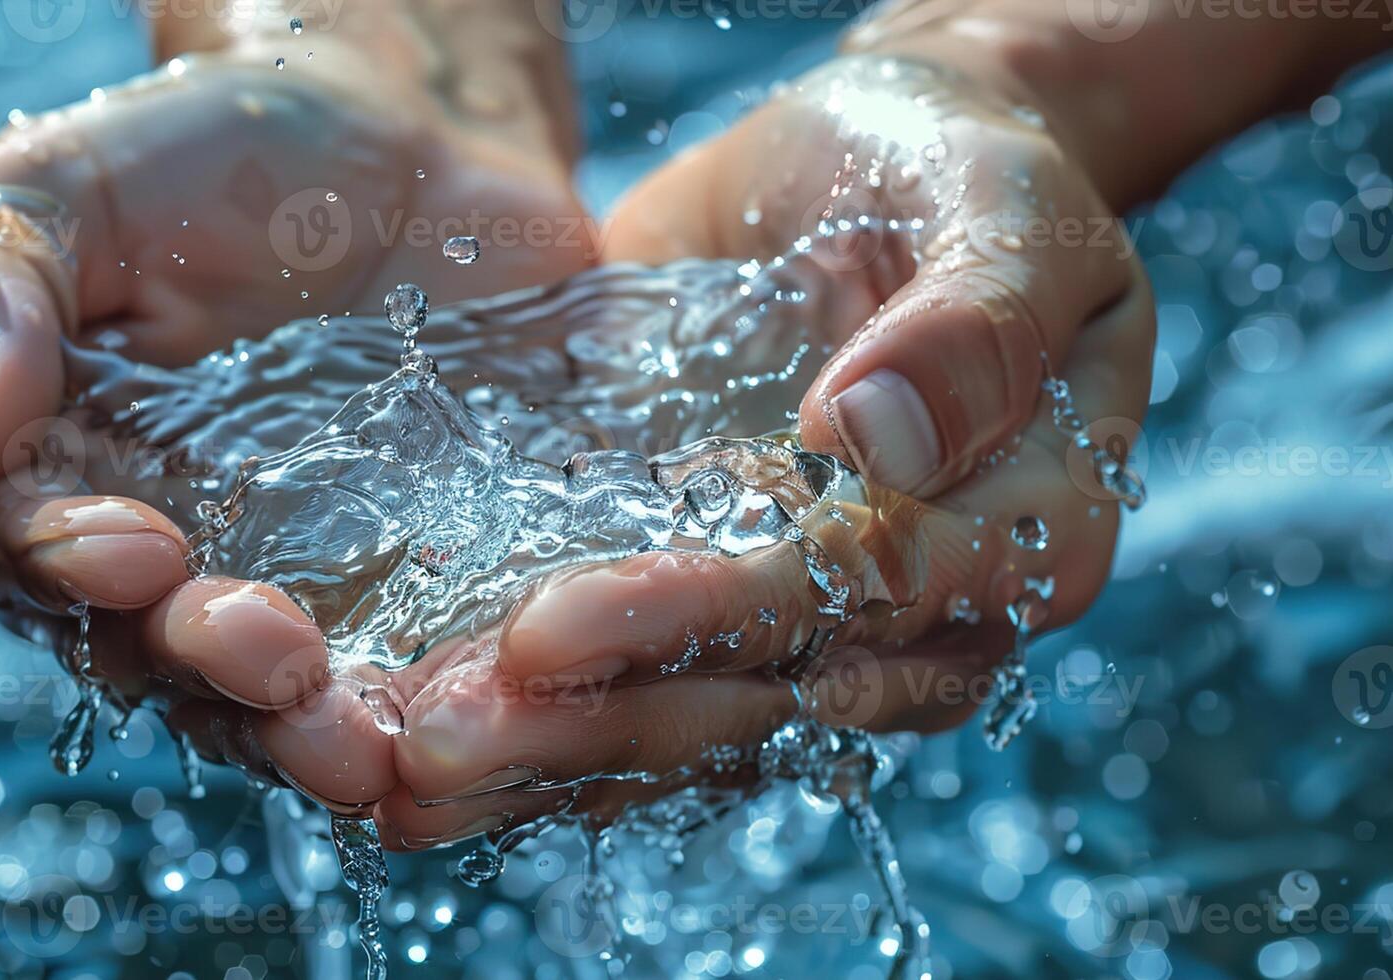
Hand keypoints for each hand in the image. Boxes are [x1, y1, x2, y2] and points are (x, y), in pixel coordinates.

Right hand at [0, 1, 591, 812]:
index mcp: (33, 464)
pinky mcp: (392, 599)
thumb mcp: (73, 178)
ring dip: (298, 733)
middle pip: (135, 651)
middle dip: (197, 665)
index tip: (135, 545)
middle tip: (271, 654)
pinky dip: (411, 714)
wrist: (406, 145)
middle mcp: (140, 550)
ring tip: (358, 748)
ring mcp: (269, 586)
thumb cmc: (211, 153)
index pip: (4, 548)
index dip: (55, 565)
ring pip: (255, 701)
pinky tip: (446, 726)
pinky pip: (388, 682)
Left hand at [376, 51, 1155, 845]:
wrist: (862, 162)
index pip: (886, 602)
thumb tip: (874, 440)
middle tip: (456, 724)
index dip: (732, 616)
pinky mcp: (704, 589)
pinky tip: (421, 736)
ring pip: (692, 717)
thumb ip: (974, 321)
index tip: (583, 619)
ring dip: (554, 746)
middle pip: (771, 691)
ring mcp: (803, 613)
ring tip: (417, 760)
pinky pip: (637, 680)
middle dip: (610, 711)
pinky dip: (540, 714)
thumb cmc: (953, 171)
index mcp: (1028, 530)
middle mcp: (920, 608)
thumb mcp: (1002, 208)